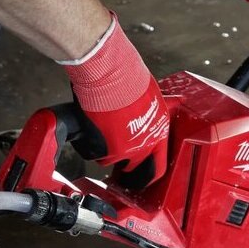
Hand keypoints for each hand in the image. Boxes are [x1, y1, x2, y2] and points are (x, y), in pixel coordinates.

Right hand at [61, 12, 169, 187]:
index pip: (160, 164)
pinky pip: (94, 153)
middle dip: (124, 167)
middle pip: (135, 169)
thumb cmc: (128, 76)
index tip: (142, 174)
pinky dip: (89, 144)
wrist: (111, 73)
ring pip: (110, 160)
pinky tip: (90, 127)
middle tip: (115, 160)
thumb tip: (139, 117)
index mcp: (160, 130)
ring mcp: (127, 149)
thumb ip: (145, 113)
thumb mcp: (148, 96)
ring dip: (104, 149)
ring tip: (99, 130)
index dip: (149, 171)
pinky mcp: (107, 149)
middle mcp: (146, 143)